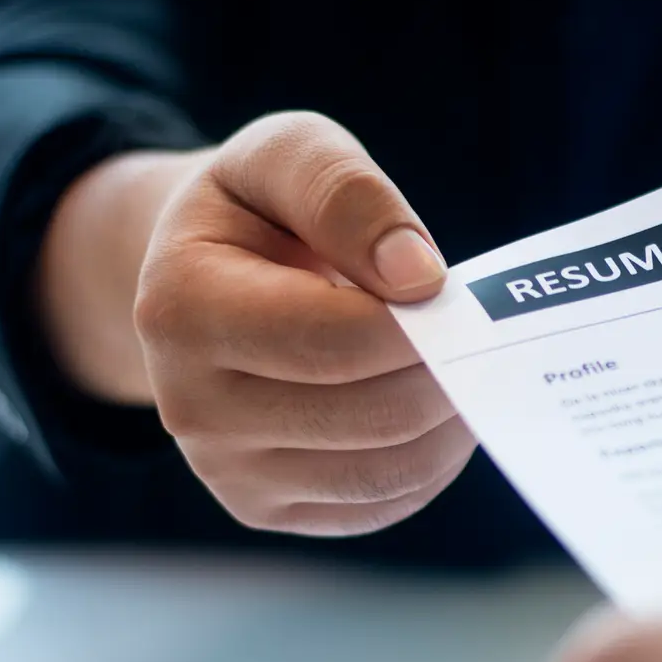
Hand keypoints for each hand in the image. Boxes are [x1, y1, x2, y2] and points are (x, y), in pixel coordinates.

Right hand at [41, 113, 474, 536]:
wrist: (198, 276)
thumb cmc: (256, 209)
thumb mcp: (288, 153)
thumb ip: (347, 194)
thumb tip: (418, 275)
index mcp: (181, 309)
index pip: (336, 342)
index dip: (419, 323)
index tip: (451, 290)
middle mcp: (189, 406)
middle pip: (373, 415)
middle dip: (447, 372)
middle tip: (480, 333)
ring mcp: (225, 470)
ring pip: (386, 472)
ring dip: (451, 421)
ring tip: (464, 364)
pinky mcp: (263, 508)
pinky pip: (378, 504)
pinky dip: (431, 461)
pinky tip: (433, 409)